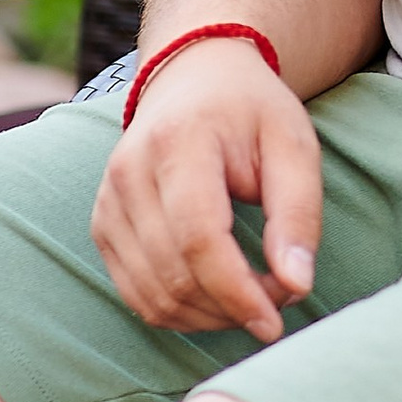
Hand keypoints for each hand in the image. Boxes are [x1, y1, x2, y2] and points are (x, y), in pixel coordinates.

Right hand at [88, 39, 322, 337]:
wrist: (194, 78)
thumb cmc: (252, 113)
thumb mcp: (294, 147)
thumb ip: (298, 215)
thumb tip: (296, 286)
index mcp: (179, 142)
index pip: (199, 238)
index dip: (236, 292)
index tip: (275, 323)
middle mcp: (130, 172)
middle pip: (174, 274)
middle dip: (231, 307)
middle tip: (280, 297)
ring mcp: (109, 201)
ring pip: (152, 294)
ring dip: (208, 317)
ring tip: (253, 297)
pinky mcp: (103, 225)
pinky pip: (136, 294)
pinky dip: (180, 311)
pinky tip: (218, 300)